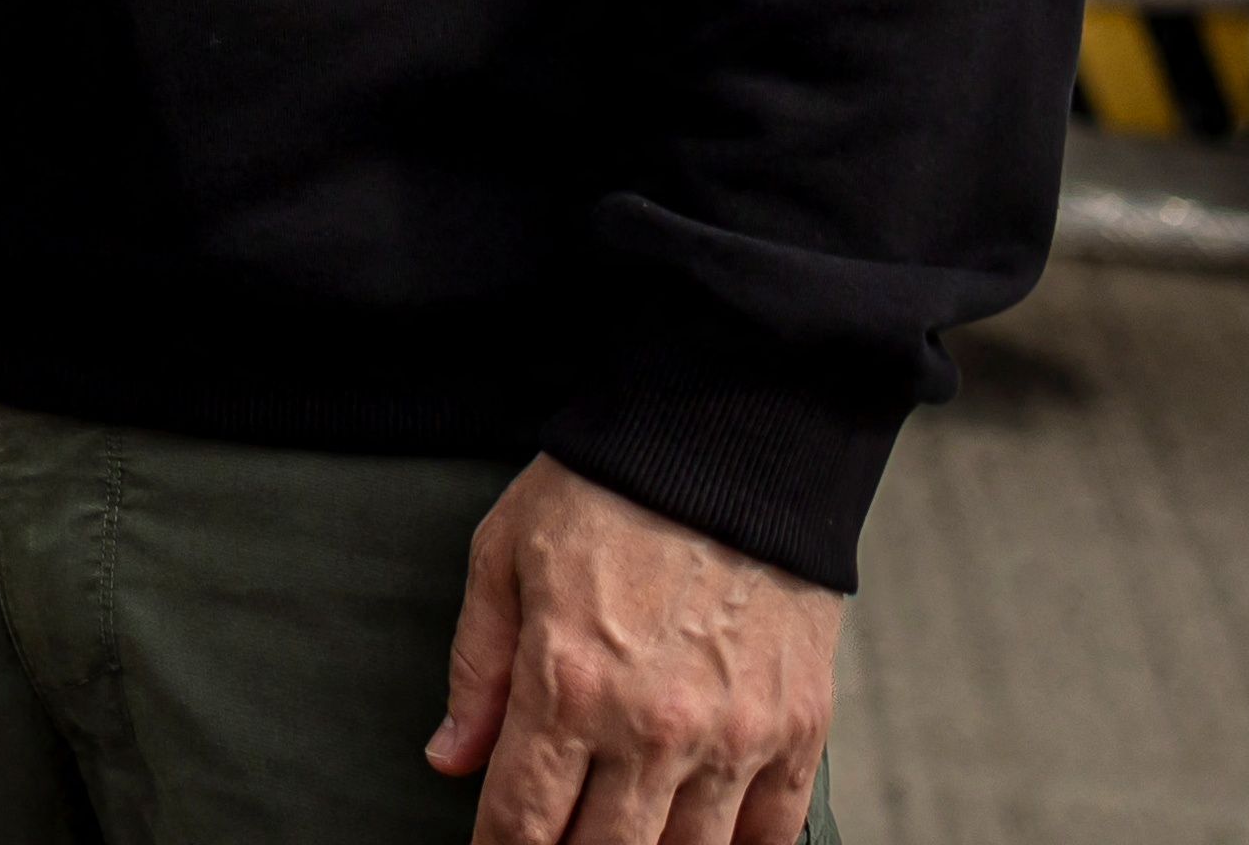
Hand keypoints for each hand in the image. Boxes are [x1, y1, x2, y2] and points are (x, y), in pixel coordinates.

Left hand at [428, 455, 840, 842]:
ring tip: (622, 826)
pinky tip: (701, 830)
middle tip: (557, 837)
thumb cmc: (605, 491)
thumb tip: (449, 761)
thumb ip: (477, 670)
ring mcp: (734, 735)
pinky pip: (772, 834)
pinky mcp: (799, 729)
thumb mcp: (503, 557)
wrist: (732, 443)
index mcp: (568, 683)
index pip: (522, 819)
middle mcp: (652, 726)